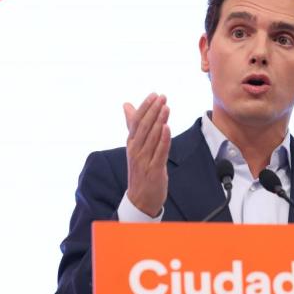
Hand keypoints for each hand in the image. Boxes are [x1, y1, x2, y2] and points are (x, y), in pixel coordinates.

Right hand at [123, 93, 170, 216]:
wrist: (140, 199)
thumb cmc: (140, 169)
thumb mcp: (135, 146)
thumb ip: (132, 125)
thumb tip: (127, 105)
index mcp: (131, 143)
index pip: (136, 121)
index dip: (145, 107)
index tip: (154, 95)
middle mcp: (135, 150)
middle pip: (143, 127)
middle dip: (153, 110)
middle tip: (162, 97)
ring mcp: (144, 160)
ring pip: (151, 137)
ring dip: (159, 121)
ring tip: (166, 107)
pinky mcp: (154, 170)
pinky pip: (159, 153)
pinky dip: (163, 140)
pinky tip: (167, 128)